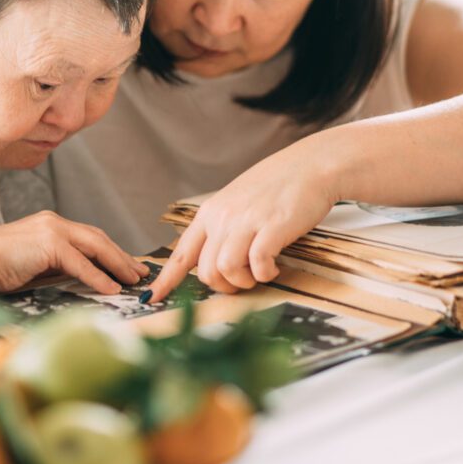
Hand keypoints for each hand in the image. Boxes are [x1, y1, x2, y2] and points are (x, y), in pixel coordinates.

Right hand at [0, 211, 150, 293]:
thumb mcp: (33, 265)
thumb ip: (57, 268)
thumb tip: (84, 281)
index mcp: (50, 225)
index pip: (89, 237)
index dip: (111, 252)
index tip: (127, 266)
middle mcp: (54, 222)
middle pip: (98, 238)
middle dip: (121, 256)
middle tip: (139, 272)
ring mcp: (52, 230)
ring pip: (95, 246)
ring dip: (117, 264)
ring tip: (132, 280)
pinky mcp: (48, 243)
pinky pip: (81, 263)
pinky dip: (98, 277)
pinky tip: (111, 289)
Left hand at [146, 144, 339, 301]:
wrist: (310, 166)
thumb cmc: (277, 186)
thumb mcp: (238, 202)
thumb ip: (223, 227)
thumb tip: (215, 261)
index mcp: (210, 213)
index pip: (182, 253)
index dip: (166, 279)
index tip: (152, 297)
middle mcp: (222, 217)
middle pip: (205, 271)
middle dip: (223, 287)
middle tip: (243, 282)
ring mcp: (245, 221)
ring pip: (225, 270)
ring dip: (243, 282)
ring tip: (259, 274)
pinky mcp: (270, 227)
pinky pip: (256, 265)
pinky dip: (264, 274)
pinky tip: (274, 268)